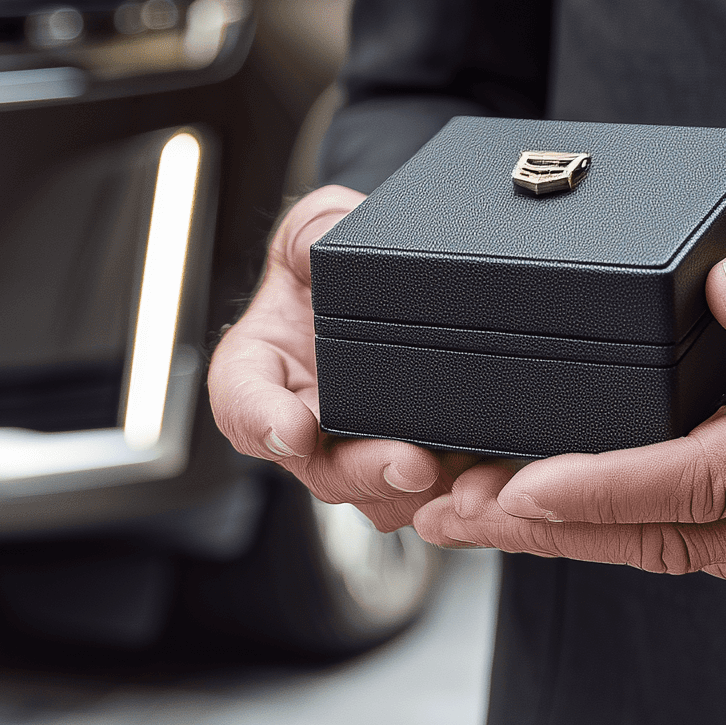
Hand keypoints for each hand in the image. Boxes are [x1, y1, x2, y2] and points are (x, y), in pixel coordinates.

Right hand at [207, 184, 468, 529]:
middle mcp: (299, 419)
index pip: (241, 399)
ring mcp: (351, 450)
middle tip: (409, 463)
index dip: (260, 419)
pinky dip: (452, 492)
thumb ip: (315, 235)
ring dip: (413, 492)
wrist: (384, 278)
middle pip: (317, 466)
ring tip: (457, 472)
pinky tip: (484, 477)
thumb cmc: (336, 255)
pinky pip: (424, 495)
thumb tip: (330, 248)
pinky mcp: (408, 463)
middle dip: (364, 471)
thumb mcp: (317, 229)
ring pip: (374, 496)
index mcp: (259, 364)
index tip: (292, 427)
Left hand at [410, 218, 725, 584]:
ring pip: (691, 552)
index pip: (709, 479)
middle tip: (442, 511)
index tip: (510, 486)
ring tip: (476, 512)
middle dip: (551, 528)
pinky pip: (725, 547)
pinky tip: (576, 510)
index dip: (600, 485)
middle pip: (675, 536)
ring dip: (583, 537)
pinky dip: (641, 530)